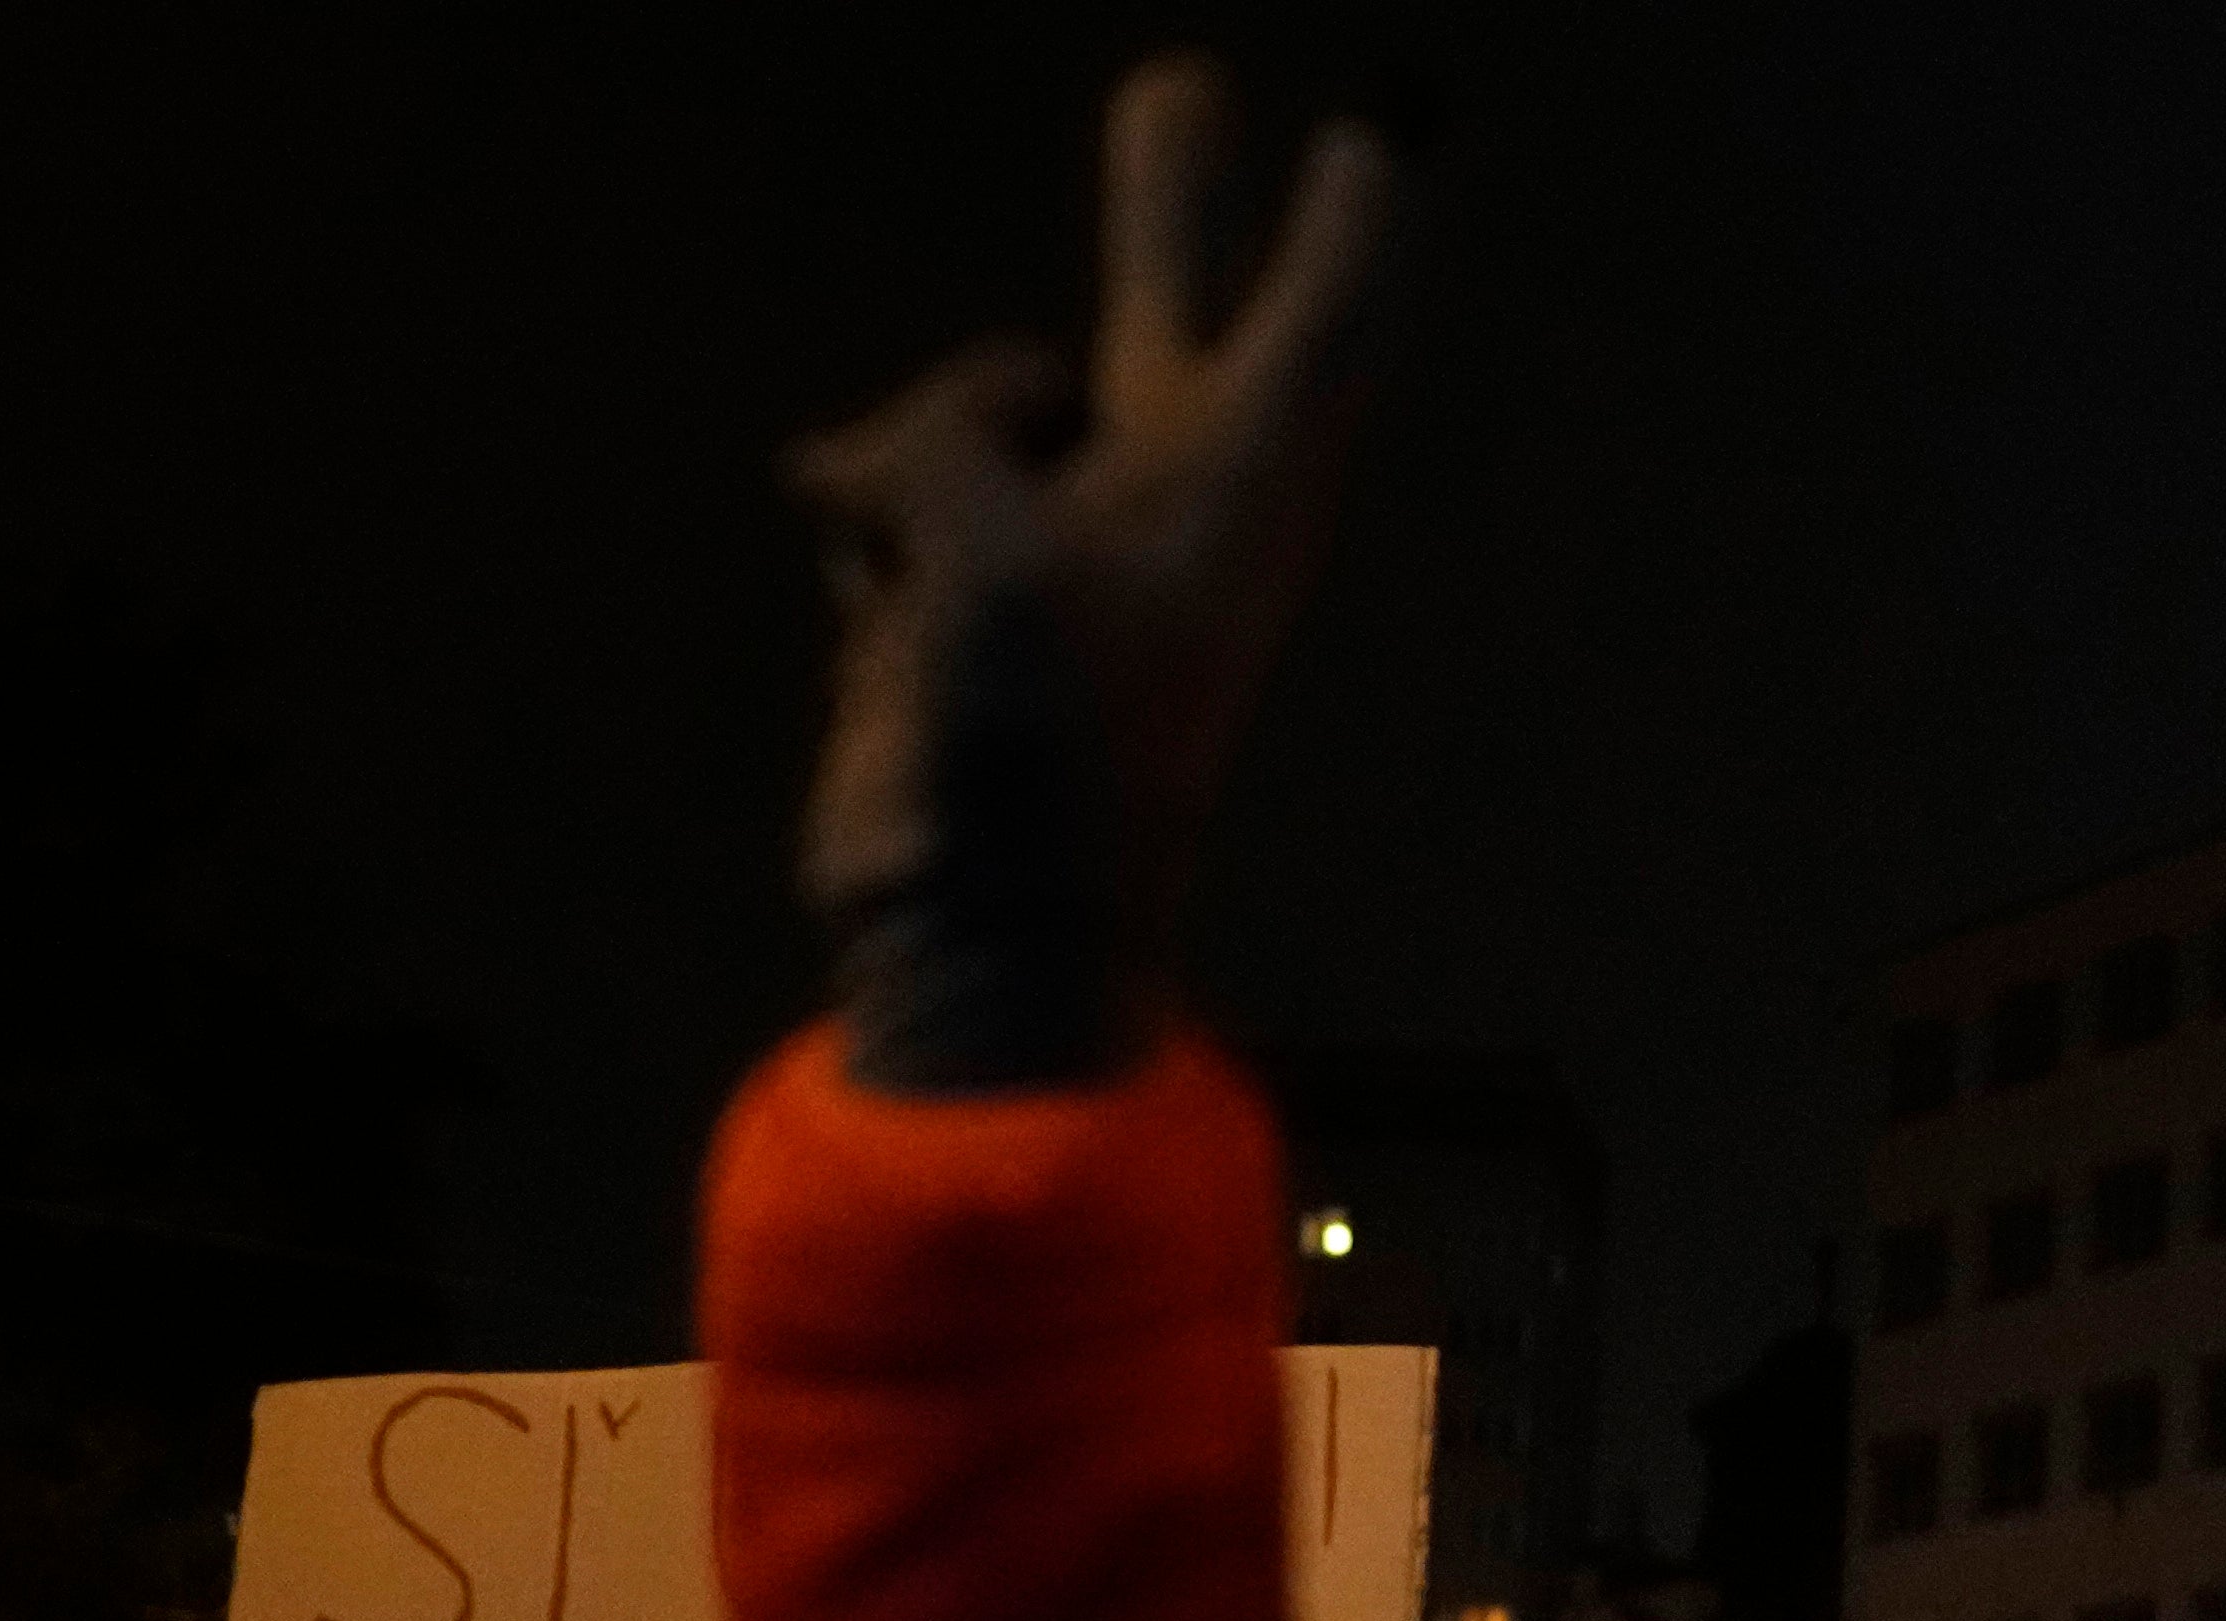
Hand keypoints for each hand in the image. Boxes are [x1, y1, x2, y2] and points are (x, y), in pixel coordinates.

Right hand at [788, 58, 1406, 1089]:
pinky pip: (884, 492)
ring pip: (977, 404)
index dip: (1339, 224)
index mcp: (1241, 489)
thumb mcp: (985, 552)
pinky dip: (869, 547)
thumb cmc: (1033, 755)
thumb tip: (848, 470)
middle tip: (1187, 86)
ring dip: (923, 464)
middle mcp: (1167, 496)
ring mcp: (1065, 536)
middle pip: (1172, 297)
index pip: (1314, 322)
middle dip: (1169, 196)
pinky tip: (889, 636)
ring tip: (936, 605)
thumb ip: (943, 444)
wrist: (978, 928)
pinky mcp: (964, 584)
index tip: (1377, 134)